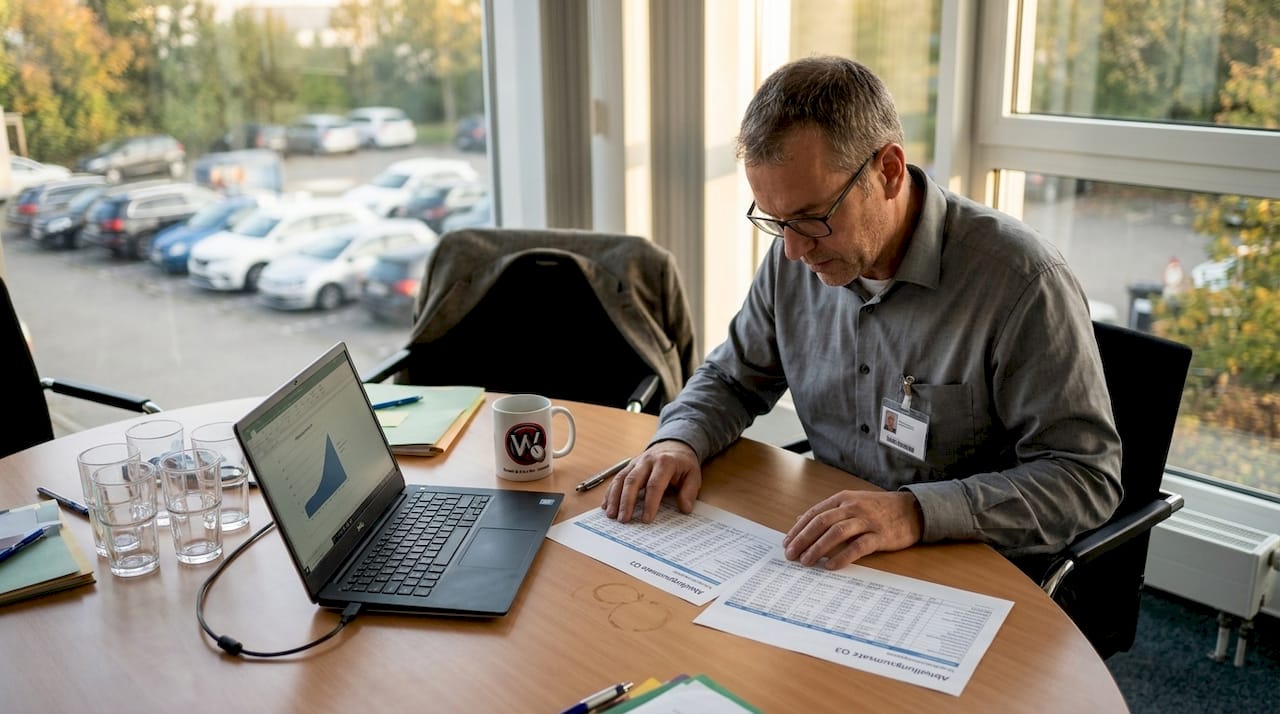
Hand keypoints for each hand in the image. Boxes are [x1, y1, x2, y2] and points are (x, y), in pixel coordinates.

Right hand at [601, 441, 701, 522]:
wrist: (674, 445)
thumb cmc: (683, 464)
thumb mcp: (693, 475)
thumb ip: (689, 492)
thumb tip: (685, 508)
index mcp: (665, 462)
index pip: (654, 484)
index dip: (650, 503)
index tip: (647, 519)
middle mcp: (647, 460)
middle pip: (633, 481)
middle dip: (626, 502)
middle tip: (623, 520)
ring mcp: (636, 462)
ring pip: (621, 479)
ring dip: (614, 498)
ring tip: (611, 515)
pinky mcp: (629, 466)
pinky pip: (616, 478)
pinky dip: (610, 493)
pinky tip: (606, 505)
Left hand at [783, 491, 923, 568]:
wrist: (913, 510)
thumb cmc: (879, 509)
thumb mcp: (852, 503)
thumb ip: (828, 512)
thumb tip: (801, 519)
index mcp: (843, 499)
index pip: (814, 513)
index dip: (798, 529)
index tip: (786, 543)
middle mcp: (853, 507)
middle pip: (821, 522)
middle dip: (803, 539)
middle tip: (790, 555)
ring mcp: (867, 521)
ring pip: (836, 532)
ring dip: (818, 548)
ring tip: (806, 561)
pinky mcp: (880, 535)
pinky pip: (858, 546)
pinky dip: (842, 557)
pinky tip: (830, 566)